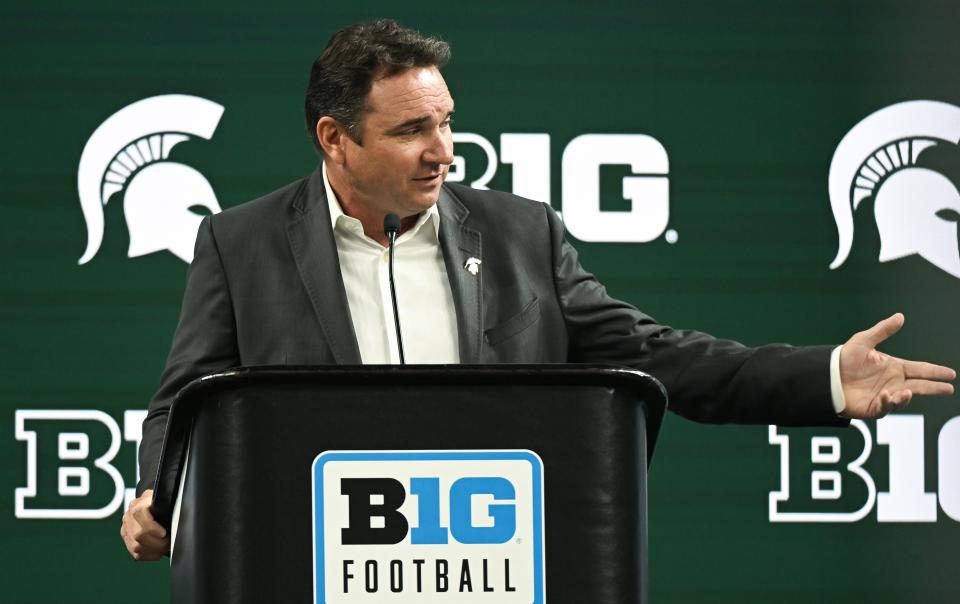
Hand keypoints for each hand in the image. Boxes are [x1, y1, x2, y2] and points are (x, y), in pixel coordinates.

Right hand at [120, 489, 168, 560]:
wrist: (152, 506)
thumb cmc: (161, 503)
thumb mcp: (164, 499)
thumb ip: (167, 503)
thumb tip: (176, 514)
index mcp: (137, 504)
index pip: (139, 514)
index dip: (151, 527)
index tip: (164, 533)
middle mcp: (128, 517)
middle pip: (138, 535)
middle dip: (157, 542)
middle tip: (169, 542)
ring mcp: (126, 530)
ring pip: (136, 547)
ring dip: (154, 550)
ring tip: (166, 547)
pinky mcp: (128, 541)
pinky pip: (136, 554)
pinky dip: (150, 555)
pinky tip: (159, 551)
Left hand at [840, 313, 955, 418]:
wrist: (826, 375)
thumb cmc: (844, 358)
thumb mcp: (863, 341)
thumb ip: (882, 331)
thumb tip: (901, 316)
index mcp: (894, 367)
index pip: (920, 369)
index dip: (935, 371)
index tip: (951, 374)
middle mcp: (893, 382)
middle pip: (919, 386)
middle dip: (934, 388)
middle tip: (949, 388)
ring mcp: (884, 396)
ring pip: (903, 399)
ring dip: (907, 397)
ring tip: (908, 391)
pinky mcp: (873, 408)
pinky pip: (885, 408)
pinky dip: (888, 403)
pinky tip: (886, 395)